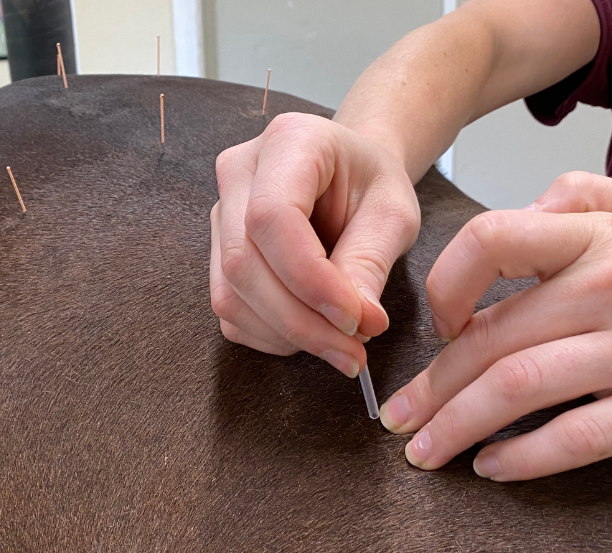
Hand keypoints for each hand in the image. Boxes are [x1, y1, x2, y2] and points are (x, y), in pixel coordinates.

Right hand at [209, 113, 419, 375]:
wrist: (352, 174)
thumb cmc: (373, 184)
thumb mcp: (393, 213)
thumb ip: (371, 261)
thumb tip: (357, 322)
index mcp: (287, 142)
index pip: (272, 217)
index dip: (309, 278)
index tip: (356, 320)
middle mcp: (238, 173)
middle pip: (243, 262)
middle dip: (299, 320)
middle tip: (353, 352)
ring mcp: (220, 213)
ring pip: (229, 293)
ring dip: (285, 334)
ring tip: (341, 345)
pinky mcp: (218, 252)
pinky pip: (230, 309)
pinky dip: (271, 335)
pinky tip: (312, 332)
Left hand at [380, 172, 611, 479]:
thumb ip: (578, 199)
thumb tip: (514, 217)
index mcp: (602, 239)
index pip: (491, 241)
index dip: (445, 283)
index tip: (435, 321)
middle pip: (491, 338)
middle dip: (431, 385)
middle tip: (397, 414)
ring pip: (520, 390)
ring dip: (457, 426)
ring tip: (425, 449)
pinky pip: (578, 439)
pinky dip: (525, 458)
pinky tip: (493, 466)